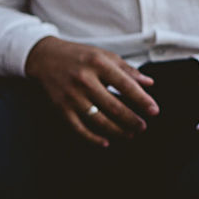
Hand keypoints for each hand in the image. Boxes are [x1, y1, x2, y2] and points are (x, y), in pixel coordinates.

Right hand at [24, 36, 157, 146]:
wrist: (44, 57)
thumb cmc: (79, 56)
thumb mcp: (104, 56)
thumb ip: (127, 70)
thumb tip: (149, 83)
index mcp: (98, 64)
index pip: (125, 85)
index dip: (142, 99)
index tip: (154, 110)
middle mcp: (84, 80)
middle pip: (113, 106)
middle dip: (131, 119)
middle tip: (142, 127)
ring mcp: (71, 95)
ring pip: (98, 119)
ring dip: (116, 130)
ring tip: (130, 134)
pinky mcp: (61, 107)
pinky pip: (78, 128)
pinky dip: (92, 138)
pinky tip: (105, 142)